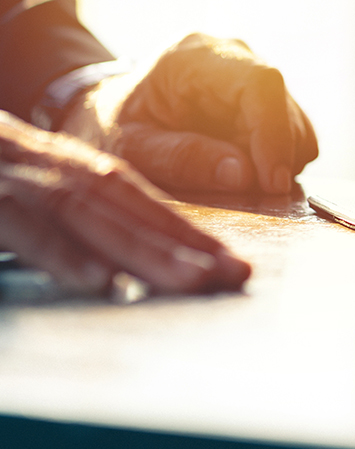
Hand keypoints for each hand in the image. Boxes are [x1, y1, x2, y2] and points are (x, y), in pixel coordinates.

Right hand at [0, 112, 249, 293]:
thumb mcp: (16, 182)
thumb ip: (55, 216)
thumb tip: (107, 260)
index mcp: (58, 165)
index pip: (135, 199)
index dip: (184, 229)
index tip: (232, 261)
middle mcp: (46, 167)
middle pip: (127, 208)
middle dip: (186, 245)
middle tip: (237, 278)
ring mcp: (13, 179)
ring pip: (91, 216)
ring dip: (146, 251)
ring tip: (195, 283)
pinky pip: (28, 227)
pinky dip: (67, 254)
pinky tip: (104, 283)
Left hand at [69, 34, 317, 194]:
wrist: (103, 111)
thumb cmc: (107, 126)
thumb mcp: (127, 147)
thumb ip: (179, 158)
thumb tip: (244, 174)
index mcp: (195, 57)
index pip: (260, 83)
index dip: (274, 133)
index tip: (272, 182)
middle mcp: (233, 55)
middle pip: (283, 105)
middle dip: (275, 156)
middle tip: (250, 194)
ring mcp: (252, 74)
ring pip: (295, 121)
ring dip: (277, 160)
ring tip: (235, 179)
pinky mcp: (263, 98)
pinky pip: (293, 132)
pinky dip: (277, 159)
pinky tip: (242, 168)